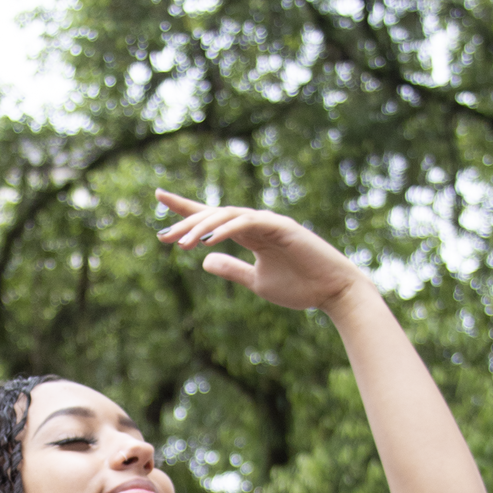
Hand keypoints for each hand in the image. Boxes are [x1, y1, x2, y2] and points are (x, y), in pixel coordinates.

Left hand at [156, 190, 362, 313]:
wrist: (333, 292)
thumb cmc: (300, 287)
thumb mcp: (256, 281)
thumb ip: (232, 269)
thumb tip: (204, 260)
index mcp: (251, 234)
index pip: (213, 218)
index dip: (186, 209)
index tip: (159, 200)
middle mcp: (257, 223)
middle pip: (214, 214)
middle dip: (187, 220)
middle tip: (162, 234)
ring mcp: (269, 222)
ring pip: (227, 216)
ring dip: (202, 228)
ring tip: (181, 244)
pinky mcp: (281, 226)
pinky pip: (247, 222)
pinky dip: (226, 229)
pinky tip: (207, 240)